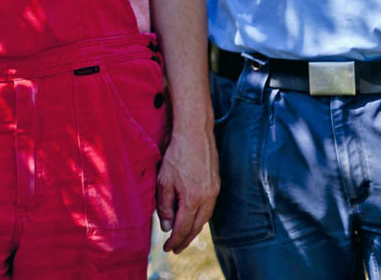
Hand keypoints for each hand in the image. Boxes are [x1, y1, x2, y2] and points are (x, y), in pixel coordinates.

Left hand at [155, 126, 218, 252]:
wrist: (195, 131)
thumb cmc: (177, 154)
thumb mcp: (164, 181)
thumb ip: (165, 206)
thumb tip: (167, 227)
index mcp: (193, 199)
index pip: (183, 228)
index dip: (175, 241)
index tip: (167, 248)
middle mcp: (208, 198)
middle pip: (197, 227)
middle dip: (186, 240)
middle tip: (176, 248)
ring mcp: (215, 190)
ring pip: (205, 218)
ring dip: (194, 229)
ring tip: (184, 236)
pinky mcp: (217, 183)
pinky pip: (209, 207)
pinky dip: (200, 216)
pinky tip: (193, 217)